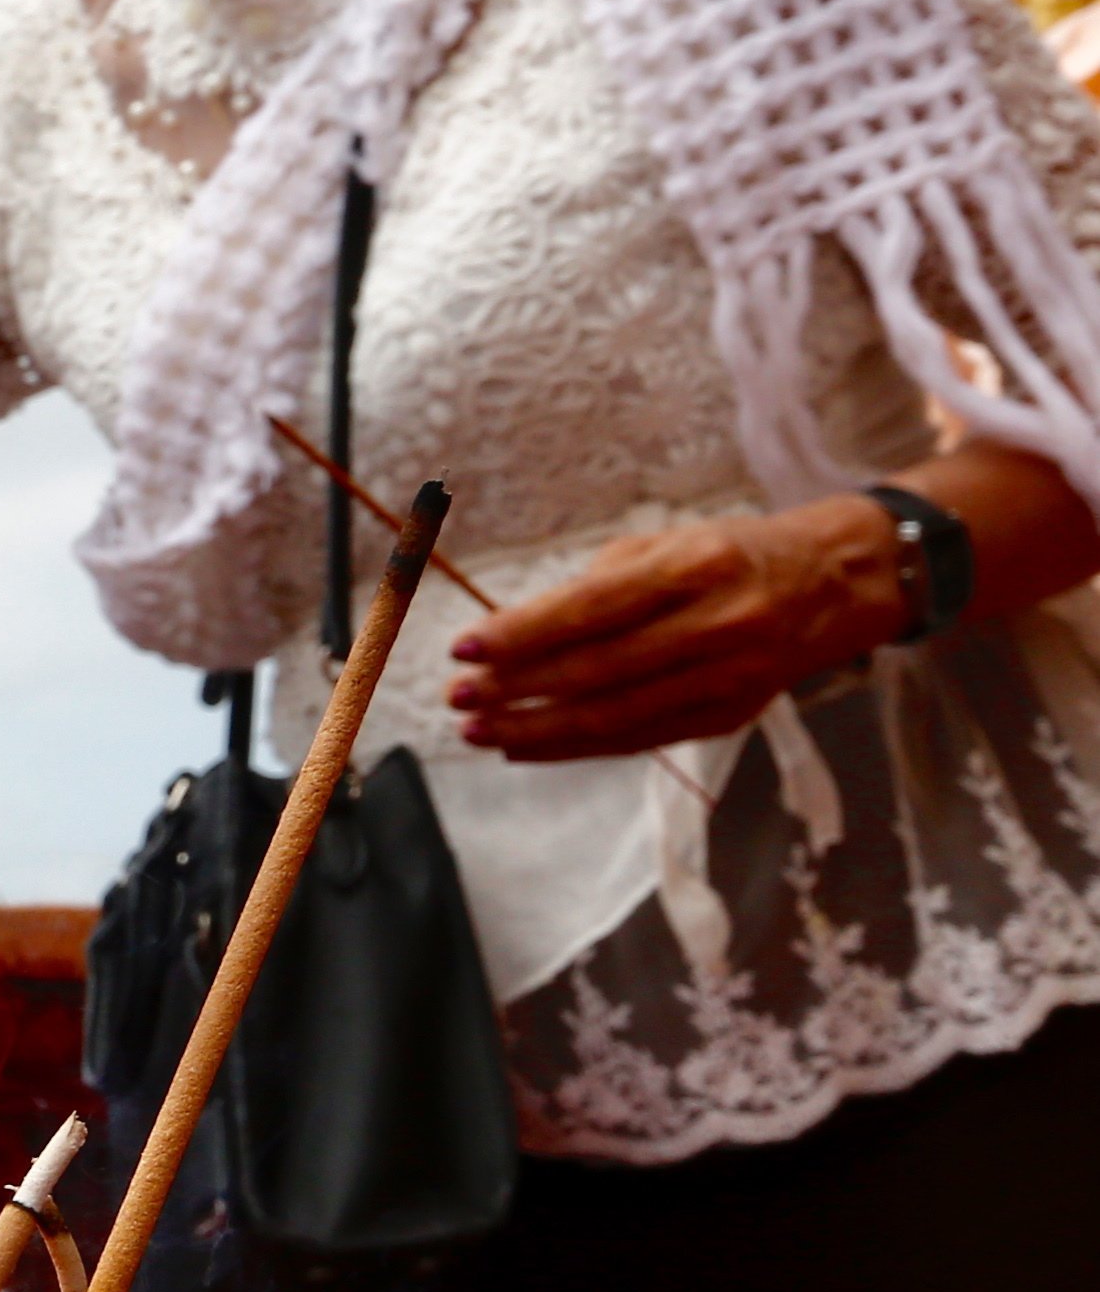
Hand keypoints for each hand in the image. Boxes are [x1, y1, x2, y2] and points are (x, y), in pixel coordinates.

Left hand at [448, 501, 906, 760]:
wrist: (834, 585)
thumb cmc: (730, 555)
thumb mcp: (668, 543)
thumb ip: (596, 586)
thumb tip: (514, 633)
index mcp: (699, 566)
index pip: (593, 609)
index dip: (522, 633)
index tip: (465, 648)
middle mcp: (720, 624)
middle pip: (598, 669)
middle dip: (516, 689)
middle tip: (456, 697)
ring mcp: (730, 678)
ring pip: (614, 716)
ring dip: (535, 730)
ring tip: (477, 730)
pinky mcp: (730, 716)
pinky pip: (638, 739)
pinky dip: (574, 748)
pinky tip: (525, 746)